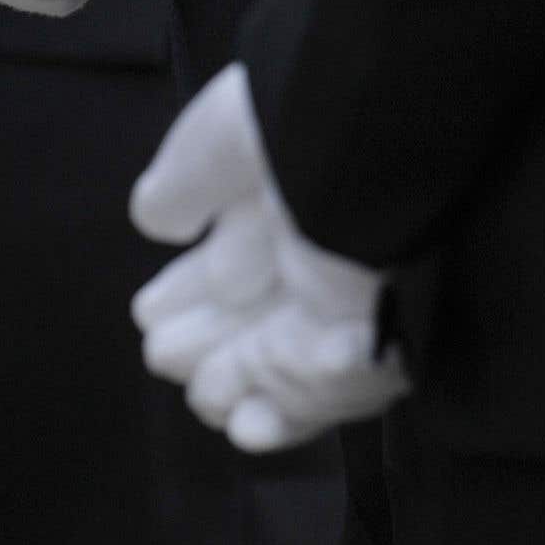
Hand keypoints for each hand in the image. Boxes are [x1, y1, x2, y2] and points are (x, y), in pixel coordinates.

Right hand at [129, 65, 406, 452]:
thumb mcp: (218, 142)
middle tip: (165, 353)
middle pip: (255, 322)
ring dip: (241, 388)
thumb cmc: (298, 123)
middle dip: (204, 349)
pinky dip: (296, 408)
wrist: (386, 130)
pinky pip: (348, 390)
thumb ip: (182, 185)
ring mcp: (357, 296)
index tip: (151, 312)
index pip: (230, 267)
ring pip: (295, 369)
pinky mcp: (393, 334)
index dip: (184, 297)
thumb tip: (158, 222)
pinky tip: (252, 421)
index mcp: (281, 201)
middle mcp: (321, 251)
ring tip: (206, 393)